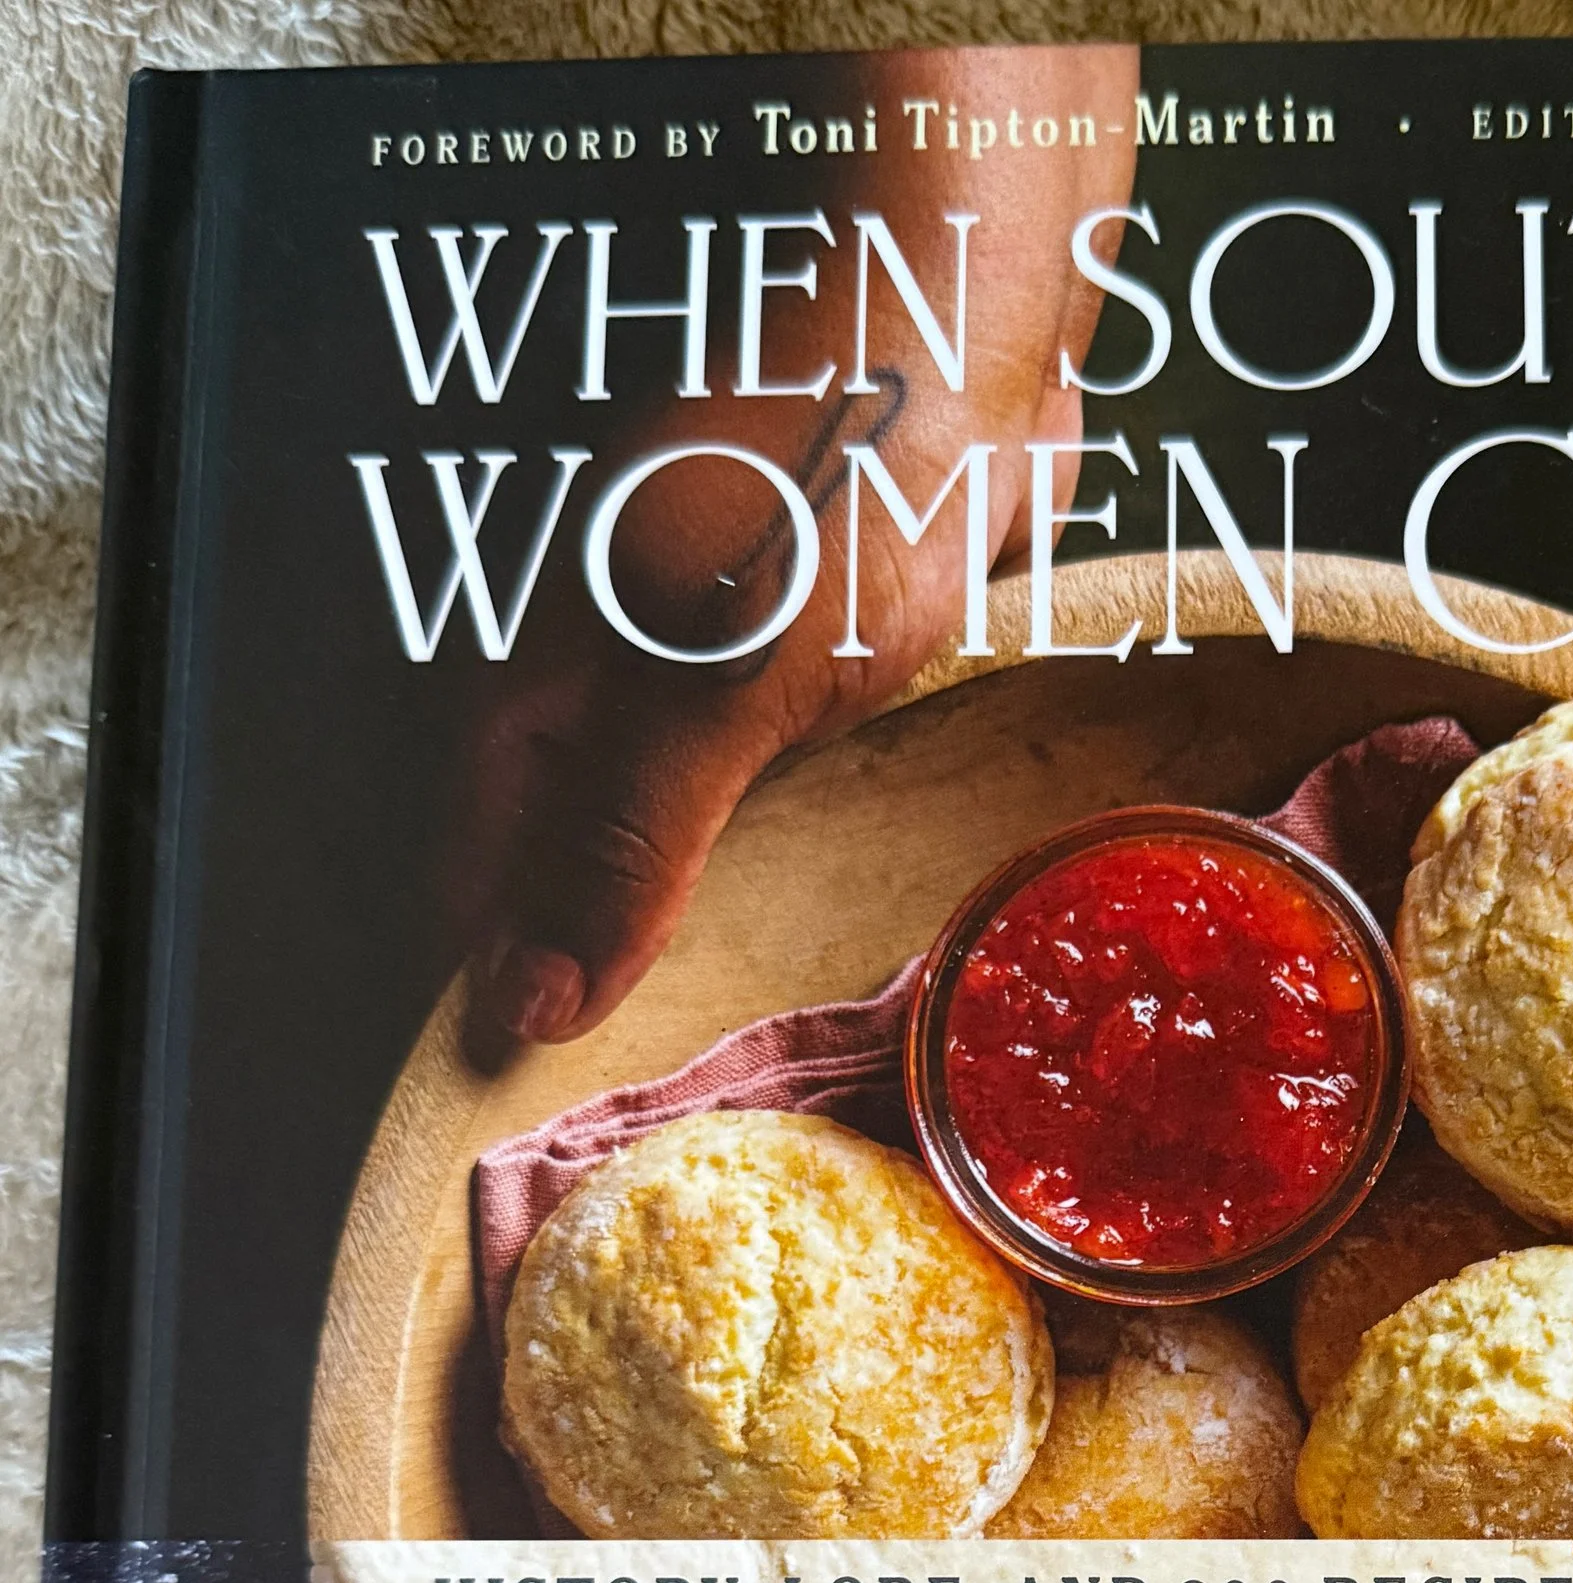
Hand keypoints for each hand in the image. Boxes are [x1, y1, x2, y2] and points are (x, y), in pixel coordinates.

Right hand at [466, 47, 1137, 1048]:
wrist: (958, 330)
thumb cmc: (834, 486)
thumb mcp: (721, 686)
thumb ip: (625, 843)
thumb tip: (527, 1000)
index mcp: (544, 697)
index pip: (476, 895)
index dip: (502, 1008)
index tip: (532, 1124)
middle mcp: (599, 695)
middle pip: (560, 881)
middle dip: (599, 991)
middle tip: (658, 1118)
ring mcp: (689, 678)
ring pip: (660, 848)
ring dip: (691, 940)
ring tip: (731, 1056)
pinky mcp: (786, 667)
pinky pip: (755, 803)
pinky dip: (773, 872)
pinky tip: (816, 935)